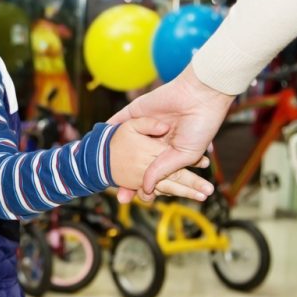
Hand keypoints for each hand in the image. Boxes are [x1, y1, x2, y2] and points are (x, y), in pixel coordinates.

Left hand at [108, 65, 234, 202]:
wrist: (200, 98)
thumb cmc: (200, 128)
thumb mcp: (184, 156)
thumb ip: (162, 171)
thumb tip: (145, 188)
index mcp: (170, 151)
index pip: (153, 172)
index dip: (147, 185)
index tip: (142, 198)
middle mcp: (155, 140)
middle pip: (137, 163)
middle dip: (129, 180)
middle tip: (121, 196)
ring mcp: (144, 126)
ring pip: (125, 145)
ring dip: (113, 158)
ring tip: (103, 172)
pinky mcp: (135, 111)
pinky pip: (117, 122)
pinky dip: (106, 131)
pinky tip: (96, 143)